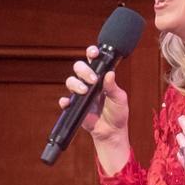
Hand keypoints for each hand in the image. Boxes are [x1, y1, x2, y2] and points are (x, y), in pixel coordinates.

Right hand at [61, 45, 131, 174]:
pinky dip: (65, 101)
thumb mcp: (119, 99)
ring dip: (76, 83)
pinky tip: (68, 102)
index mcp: (101, 78)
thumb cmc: (118, 113)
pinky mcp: (75, 107)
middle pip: (79, 68)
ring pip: (71, 81)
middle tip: (92, 79)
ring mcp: (81, 94)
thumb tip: (109, 74)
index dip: (91, 53)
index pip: (94, 61)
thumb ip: (113, 87)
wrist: (112, 132)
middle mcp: (89, 83)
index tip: (93, 53)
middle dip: (83, 70)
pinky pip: (66, 101)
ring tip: (85, 91)